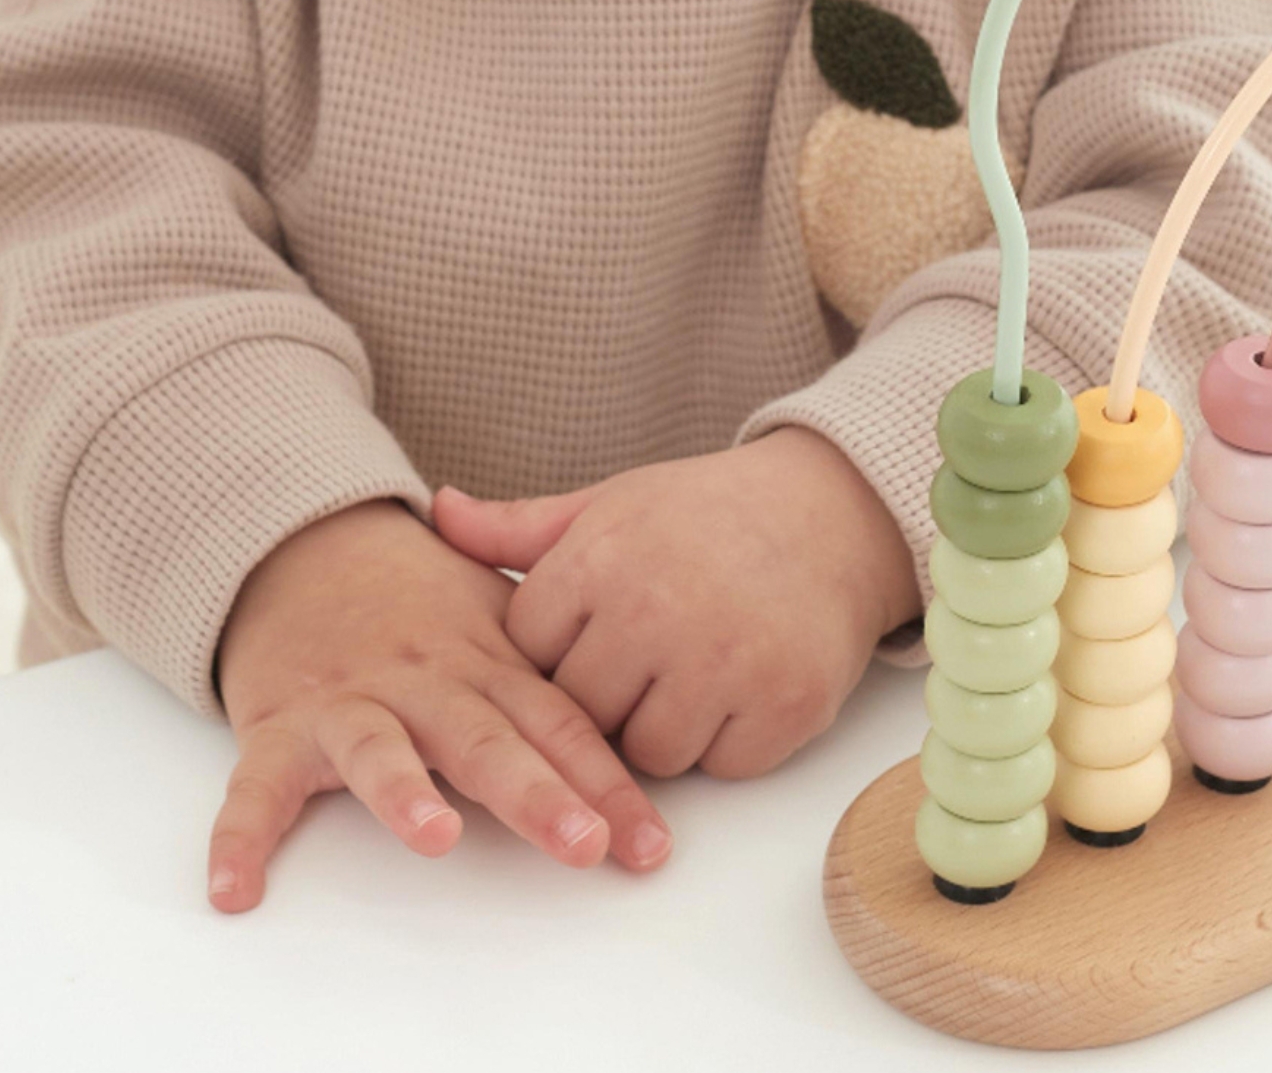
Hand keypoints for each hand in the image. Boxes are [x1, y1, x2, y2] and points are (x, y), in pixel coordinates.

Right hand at [207, 498, 671, 910]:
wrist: (303, 543)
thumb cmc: (416, 598)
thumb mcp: (495, 610)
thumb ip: (562, 662)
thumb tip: (652, 704)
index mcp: (484, 659)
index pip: (557, 721)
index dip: (606, 782)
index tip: (650, 843)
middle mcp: (423, 679)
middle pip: (485, 739)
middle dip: (538, 794)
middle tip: (585, 843)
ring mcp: (348, 700)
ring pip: (379, 749)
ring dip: (405, 794)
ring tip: (436, 838)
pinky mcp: (277, 725)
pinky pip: (255, 787)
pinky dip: (240, 836)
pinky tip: (237, 888)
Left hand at [431, 429, 919, 780]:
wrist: (835, 511)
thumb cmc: (707, 513)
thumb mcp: (612, 504)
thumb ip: (519, 528)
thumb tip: (437, 510)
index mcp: (603, 556)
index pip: (528, 653)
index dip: (554, 653)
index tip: (588, 634)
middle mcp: (658, 609)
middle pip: (580, 715)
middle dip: (604, 699)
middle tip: (642, 659)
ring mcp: (725, 661)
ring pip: (647, 755)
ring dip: (664, 728)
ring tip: (690, 670)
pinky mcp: (784, 703)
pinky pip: (720, 767)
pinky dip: (727, 742)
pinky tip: (738, 686)